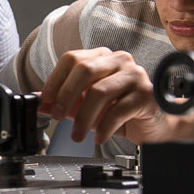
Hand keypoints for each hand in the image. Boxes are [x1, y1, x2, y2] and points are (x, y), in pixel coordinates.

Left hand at [39, 47, 168, 143]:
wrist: (154, 124)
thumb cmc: (120, 111)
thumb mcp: (86, 105)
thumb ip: (64, 101)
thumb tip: (39, 103)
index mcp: (102, 57)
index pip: (72, 59)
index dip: (55, 80)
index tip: (46, 100)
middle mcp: (119, 60)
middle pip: (84, 70)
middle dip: (66, 96)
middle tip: (58, 116)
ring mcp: (135, 75)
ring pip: (99, 91)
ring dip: (83, 118)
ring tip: (77, 135)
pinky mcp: (147, 94)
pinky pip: (118, 110)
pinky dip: (104, 127)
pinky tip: (99, 137)